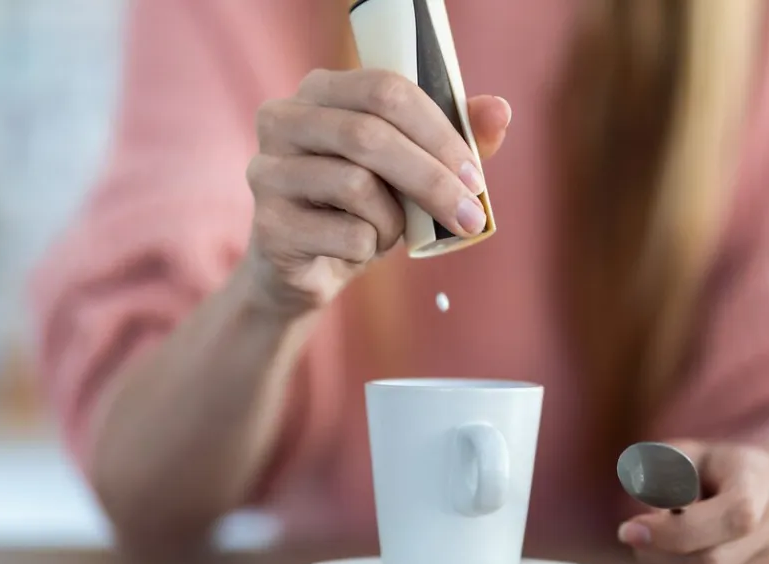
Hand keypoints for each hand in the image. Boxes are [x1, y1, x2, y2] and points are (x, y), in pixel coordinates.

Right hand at [245, 68, 511, 313]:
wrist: (307, 268)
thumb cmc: (362, 206)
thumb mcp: (410, 168)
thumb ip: (454, 137)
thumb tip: (500, 111)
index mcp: (320, 90)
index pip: (384, 90)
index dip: (437, 130)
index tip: (474, 174)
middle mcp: (282, 120)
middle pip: (368, 136)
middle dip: (431, 179)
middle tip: (470, 215)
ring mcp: (267, 171)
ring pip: (357, 186)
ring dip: (393, 219)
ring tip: (389, 230)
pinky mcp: (269, 226)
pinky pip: (346, 235)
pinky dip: (370, 248)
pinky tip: (357, 248)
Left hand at [616, 441, 768, 563]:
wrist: (766, 494)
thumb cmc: (711, 471)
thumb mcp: (681, 454)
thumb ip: (659, 471)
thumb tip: (643, 494)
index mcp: (761, 475)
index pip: (735, 515)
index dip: (678, 531)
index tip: (630, 530)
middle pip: (712, 563)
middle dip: (658, 556)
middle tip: (632, 536)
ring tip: (665, 541)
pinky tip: (687, 557)